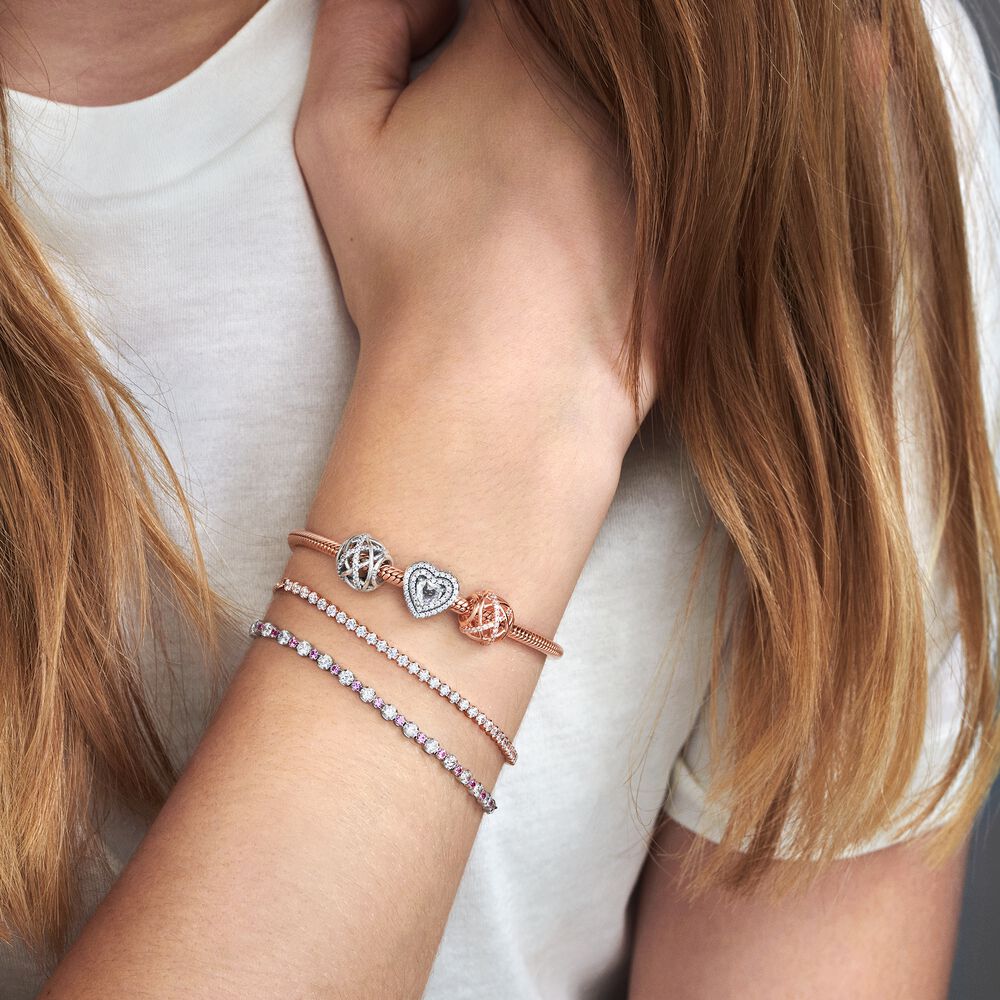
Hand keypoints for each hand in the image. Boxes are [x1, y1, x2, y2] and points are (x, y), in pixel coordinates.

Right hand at [295, 0, 652, 450]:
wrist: (498, 387)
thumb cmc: (411, 268)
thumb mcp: (338, 129)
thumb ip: (357, 21)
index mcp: (523, 40)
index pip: (505, 15)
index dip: (469, 48)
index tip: (450, 100)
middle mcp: (613, 81)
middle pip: (572, 57)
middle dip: (525, 98)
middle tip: (486, 174)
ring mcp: (667, 150)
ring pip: (622, 117)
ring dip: (577, 147)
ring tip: (527, 224)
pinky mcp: (702, 217)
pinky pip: (666, 182)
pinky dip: (625, 204)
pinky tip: (573, 259)